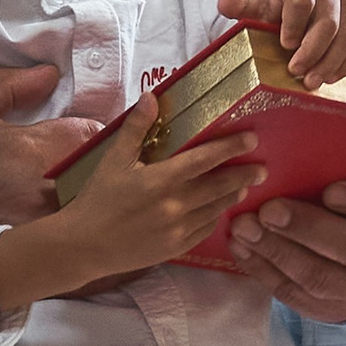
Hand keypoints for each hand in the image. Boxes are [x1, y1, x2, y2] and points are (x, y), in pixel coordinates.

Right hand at [0, 62, 93, 233]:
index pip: (93, 133)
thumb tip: (49, 75)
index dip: (89, 127)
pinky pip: (63, 224)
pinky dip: (66, 213)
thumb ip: (12, 84)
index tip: (76, 126)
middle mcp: (44, 190)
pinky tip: (47, 203)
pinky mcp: (28, 241)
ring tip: (64, 178)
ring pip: (83, 199)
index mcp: (34, 151)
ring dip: (82, 186)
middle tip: (72, 150)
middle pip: (96, 171)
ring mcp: (38, 221)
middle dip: (92, 158)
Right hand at [0, 100, 263, 311]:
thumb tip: (152, 97)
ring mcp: (178, 230)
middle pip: (221, 187)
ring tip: (242, 186)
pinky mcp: (176, 248)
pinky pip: (205, 230)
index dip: (231, 147)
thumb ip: (136, 129)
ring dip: (232, 196)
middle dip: (244, 176)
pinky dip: (214, 217)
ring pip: (216, 210)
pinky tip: (216, 210)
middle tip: (261, 168)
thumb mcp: (113, 160)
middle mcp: (175, 206)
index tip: (251, 139)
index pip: (206, 159)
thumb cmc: (97, 199)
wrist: (84, 245)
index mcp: (161, 180)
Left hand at [216, 0, 345, 83]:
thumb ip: (245, 6)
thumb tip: (224, 2)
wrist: (316, 10)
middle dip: (312, 52)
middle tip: (298, 74)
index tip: (285, 47)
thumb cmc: (283, 11)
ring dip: (330, 62)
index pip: (301, 2)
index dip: (293, 29)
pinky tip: (333, 75)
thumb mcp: (263, 9)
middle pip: (327, 21)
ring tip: (314, 81)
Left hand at [228, 174, 345, 320]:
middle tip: (269, 211)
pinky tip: (241, 247)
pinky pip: (295, 294)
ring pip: (321, 278)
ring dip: (276, 251)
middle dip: (309, 230)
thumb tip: (302, 145)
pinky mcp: (332, 308)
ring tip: (244, 227)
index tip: (331, 191)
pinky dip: (263, 270)